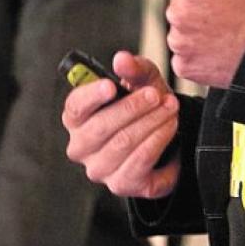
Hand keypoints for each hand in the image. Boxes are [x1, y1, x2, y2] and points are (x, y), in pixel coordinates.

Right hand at [63, 50, 180, 199]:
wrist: (169, 139)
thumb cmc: (146, 109)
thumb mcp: (143, 82)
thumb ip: (134, 69)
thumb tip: (122, 60)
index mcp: (77, 119)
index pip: (75, 107)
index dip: (91, 96)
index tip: (110, 85)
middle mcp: (81, 147)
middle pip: (100, 127)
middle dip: (133, 108)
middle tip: (155, 95)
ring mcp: (99, 169)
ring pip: (123, 144)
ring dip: (151, 123)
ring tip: (169, 109)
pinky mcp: (121, 185)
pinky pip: (139, 163)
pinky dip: (157, 142)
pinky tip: (169, 128)